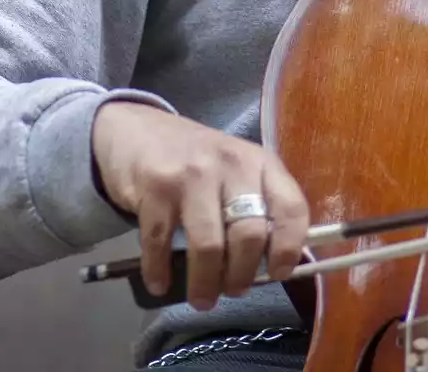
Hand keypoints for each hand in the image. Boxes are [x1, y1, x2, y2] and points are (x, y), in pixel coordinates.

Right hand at [91, 101, 309, 309]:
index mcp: (261, 163)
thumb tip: (269, 264)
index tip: (278, 273)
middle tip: (232, 290)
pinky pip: (161, 242)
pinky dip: (160, 271)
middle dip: (241, 275)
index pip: (291, 208)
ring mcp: (192, 175)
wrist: (136, 128)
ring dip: (205, 282)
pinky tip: (160, 283)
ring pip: (209, 245)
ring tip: (202, 298)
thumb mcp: (237, 170)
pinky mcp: (155, 186)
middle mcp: (232, 165)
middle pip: (249, 234)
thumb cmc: (196, 158)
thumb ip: (257, 206)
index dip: (289, 247)